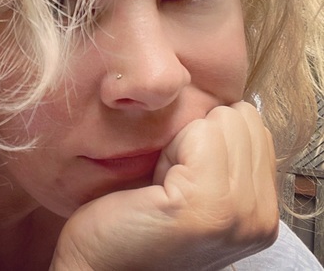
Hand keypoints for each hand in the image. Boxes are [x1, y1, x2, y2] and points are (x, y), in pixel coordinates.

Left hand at [50, 102, 278, 270]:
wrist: (98, 260)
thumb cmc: (134, 213)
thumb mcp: (192, 180)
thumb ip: (223, 153)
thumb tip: (226, 106)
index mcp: (262, 209)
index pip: (253, 124)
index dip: (207, 134)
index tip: (180, 171)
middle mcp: (261, 216)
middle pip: (241, 118)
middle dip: (199, 134)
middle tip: (170, 177)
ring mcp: (239, 214)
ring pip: (223, 120)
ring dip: (183, 141)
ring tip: (163, 181)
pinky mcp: (207, 207)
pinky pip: (201, 134)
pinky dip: (171, 148)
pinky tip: (156, 184)